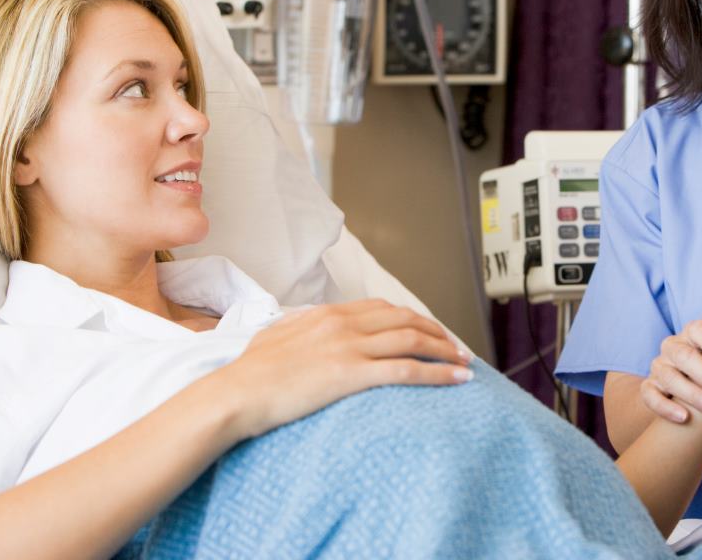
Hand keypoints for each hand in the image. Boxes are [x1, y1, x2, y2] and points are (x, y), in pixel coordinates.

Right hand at [213, 299, 471, 438]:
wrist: (235, 393)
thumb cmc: (250, 373)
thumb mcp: (277, 336)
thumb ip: (300, 326)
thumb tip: (308, 325)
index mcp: (327, 314)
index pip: (383, 308)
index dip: (413, 318)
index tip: (430, 330)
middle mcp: (343, 324)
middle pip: (405, 320)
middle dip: (437, 332)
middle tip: (456, 347)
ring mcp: (349, 347)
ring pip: (412, 340)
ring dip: (445, 350)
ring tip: (465, 363)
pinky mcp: (352, 374)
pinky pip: (406, 370)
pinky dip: (438, 373)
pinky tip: (457, 380)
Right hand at [641, 322, 701, 421]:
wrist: (688, 385)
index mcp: (693, 334)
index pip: (700, 329)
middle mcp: (673, 346)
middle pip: (684, 355)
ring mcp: (659, 366)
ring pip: (670, 377)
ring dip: (695, 395)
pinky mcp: (649, 387)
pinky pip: (650, 395)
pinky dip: (665, 406)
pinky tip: (684, 418)